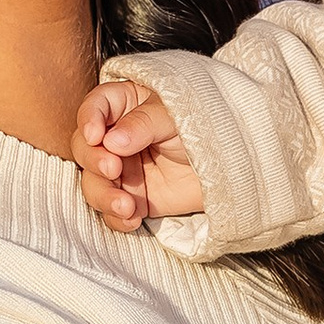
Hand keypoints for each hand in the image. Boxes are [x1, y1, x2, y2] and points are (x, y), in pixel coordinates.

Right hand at [75, 80, 205, 230]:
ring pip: (94, 183)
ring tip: (126, 204)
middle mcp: (117, 138)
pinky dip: (118, 218)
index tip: (96, 136)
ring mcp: (124, 170)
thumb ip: (142, 125)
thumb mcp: (176, 116)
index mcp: (126, 105)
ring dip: (104, 196)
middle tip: (114, 168)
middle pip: (85, 149)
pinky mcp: (134, 197)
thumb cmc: (208, 126)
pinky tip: (131, 218)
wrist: (237, 163)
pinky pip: (114, 211)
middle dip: (94, 161)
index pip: (95, 108)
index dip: (89, 120)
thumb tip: (111, 142)